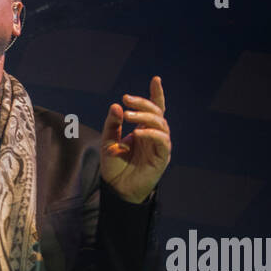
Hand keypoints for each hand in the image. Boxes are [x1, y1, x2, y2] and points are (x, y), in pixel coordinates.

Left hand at [99, 76, 170, 203]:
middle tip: (126, 99)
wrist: (117, 190)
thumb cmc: (114, 167)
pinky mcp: (162, 158)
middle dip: (143, 103)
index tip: (156, 79)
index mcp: (144, 130)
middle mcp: (154, 136)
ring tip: (128, 116)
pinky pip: (162, 141)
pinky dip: (151, 134)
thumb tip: (116, 106)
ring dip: (145, 117)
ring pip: (161, 124)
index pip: (154, 109)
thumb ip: (112, 124)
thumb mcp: (108, 142)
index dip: (156, 94)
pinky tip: (138, 132)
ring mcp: (159, 146)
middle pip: (156, 113)